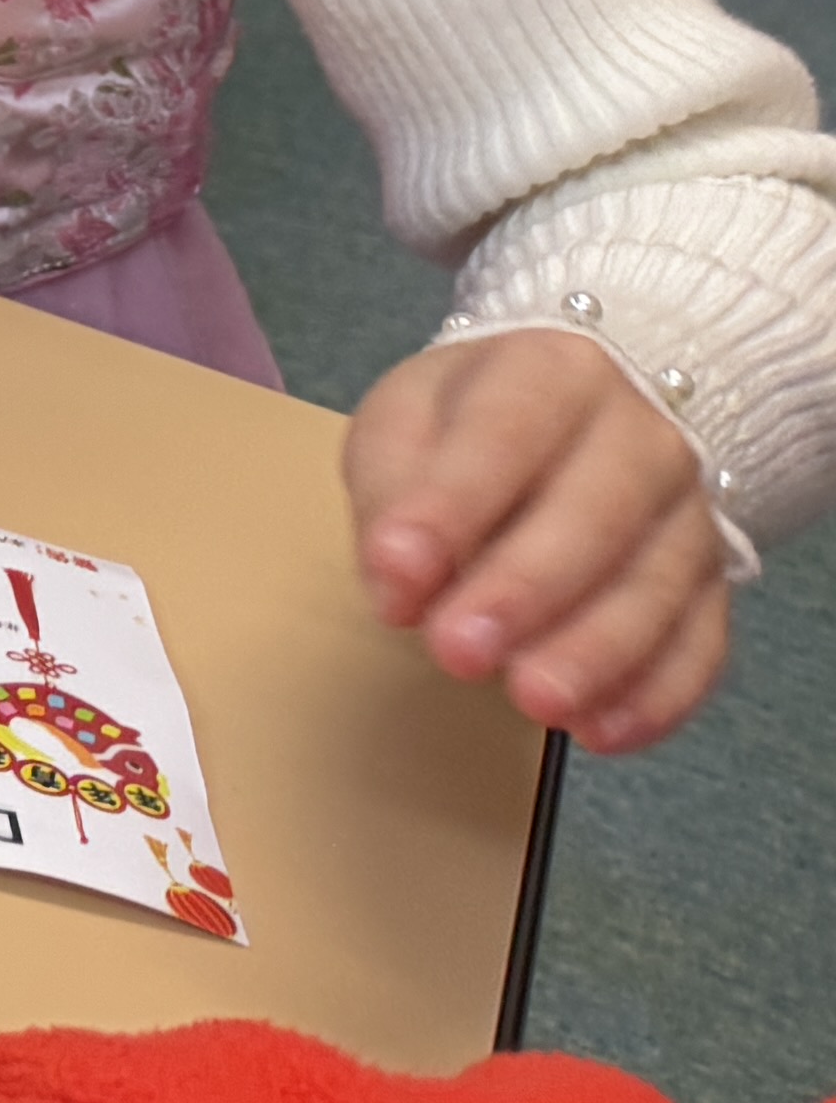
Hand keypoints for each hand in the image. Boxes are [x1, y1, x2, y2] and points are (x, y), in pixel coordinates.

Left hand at [345, 325, 731, 746]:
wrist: (581, 413)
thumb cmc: (473, 423)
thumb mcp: (406, 421)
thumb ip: (391, 492)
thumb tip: (398, 585)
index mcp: (550, 371)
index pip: (502, 434)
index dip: (448, 509)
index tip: (396, 574)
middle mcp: (639, 433)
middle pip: (595, 513)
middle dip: (525, 590)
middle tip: (459, 651)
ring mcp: (688, 509)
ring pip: (656, 586)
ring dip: (594, 652)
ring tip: (532, 702)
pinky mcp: (712, 580)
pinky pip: (703, 642)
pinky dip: (657, 694)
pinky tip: (602, 731)